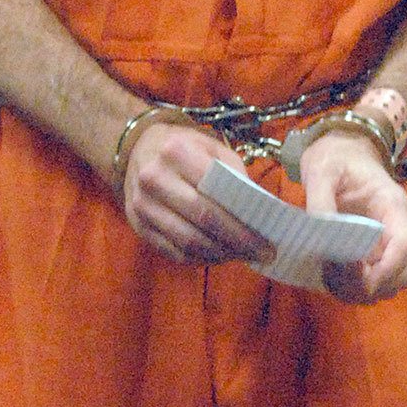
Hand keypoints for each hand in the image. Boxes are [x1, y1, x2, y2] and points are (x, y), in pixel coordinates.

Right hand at [123, 122, 274, 269]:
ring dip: (220, 254)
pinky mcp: (138, 226)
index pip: (214, 194)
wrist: (139, 150)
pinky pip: (174, 252)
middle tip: (261, 254)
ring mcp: (142, 205)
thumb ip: (234, 174)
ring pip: (187, 242)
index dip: (242, 223)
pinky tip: (218, 254)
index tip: (267, 241)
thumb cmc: (185, 149)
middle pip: (202, 220)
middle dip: (236, 242)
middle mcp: (154, 178)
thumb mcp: (212, 148)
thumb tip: (256, 212)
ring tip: (241, 255)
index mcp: (176, 152)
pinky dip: (200, 258)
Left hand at [298, 129, 406, 302]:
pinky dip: (354, 287)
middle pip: (404, 274)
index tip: (354, 271)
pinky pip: (373, 282)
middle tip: (336, 272)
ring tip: (331, 273)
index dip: (384, 268)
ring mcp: (387, 244)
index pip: (404, 247)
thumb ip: (320, 200)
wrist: (342, 150)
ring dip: (362, 290)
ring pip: (391, 284)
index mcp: (392, 207)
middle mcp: (397, 230)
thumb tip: (319, 233)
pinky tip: (330, 273)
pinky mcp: (373, 254)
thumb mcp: (323, 169)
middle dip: (372, 284)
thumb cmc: (336, 156)